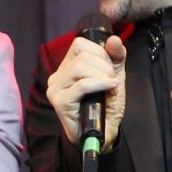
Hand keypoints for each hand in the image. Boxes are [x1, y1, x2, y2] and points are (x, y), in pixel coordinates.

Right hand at [48, 32, 127, 149]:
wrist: (103, 132)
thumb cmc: (105, 104)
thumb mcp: (114, 74)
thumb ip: (116, 56)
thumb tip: (113, 39)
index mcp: (66, 67)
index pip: (80, 44)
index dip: (101, 52)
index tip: (109, 69)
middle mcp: (57, 77)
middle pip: (82, 55)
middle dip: (105, 66)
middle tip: (112, 81)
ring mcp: (56, 90)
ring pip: (80, 68)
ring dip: (103, 76)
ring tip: (110, 88)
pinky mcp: (60, 102)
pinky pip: (82, 85)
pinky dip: (101, 84)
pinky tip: (110, 90)